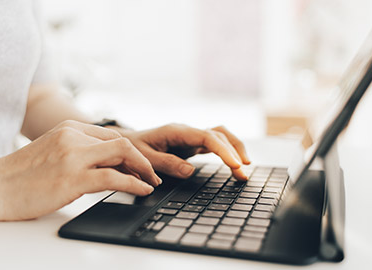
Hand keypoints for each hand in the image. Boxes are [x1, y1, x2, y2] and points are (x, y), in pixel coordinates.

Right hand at [0, 120, 159, 220]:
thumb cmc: (20, 175)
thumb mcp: (51, 152)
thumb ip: (76, 150)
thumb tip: (104, 163)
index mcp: (68, 129)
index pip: (111, 135)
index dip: (131, 151)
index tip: (139, 165)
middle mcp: (73, 137)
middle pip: (121, 142)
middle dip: (142, 159)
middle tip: (151, 175)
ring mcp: (73, 156)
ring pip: (123, 154)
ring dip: (142, 170)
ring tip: (150, 183)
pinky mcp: (72, 178)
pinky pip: (114, 178)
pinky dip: (133, 184)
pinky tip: (141, 190)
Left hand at [118, 124, 250, 179]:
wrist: (126, 142)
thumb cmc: (133, 148)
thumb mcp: (144, 157)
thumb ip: (166, 163)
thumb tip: (189, 171)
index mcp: (176, 131)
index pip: (206, 137)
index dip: (223, 150)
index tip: (235, 165)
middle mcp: (187, 131)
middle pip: (219, 135)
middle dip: (234, 152)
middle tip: (243, 173)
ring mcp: (191, 137)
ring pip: (220, 137)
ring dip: (234, 150)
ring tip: (245, 170)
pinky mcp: (192, 144)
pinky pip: (215, 145)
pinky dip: (227, 153)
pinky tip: (235, 164)